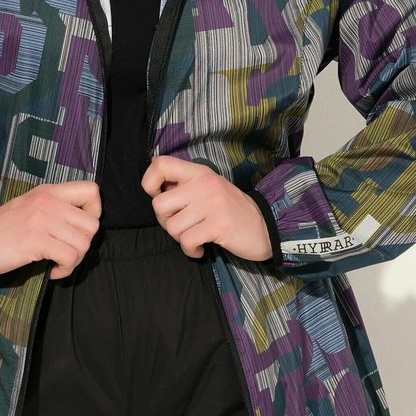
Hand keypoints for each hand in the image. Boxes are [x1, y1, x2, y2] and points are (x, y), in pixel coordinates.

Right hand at [0, 181, 100, 279]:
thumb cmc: (1, 229)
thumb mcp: (30, 207)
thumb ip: (54, 208)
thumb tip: (82, 224)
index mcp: (48, 191)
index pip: (91, 190)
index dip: (94, 212)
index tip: (79, 230)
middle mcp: (48, 201)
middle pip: (92, 224)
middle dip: (84, 245)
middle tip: (66, 252)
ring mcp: (41, 220)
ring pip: (83, 244)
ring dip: (74, 261)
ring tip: (57, 263)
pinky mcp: (35, 240)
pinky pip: (69, 258)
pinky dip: (64, 270)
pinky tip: (51, 271)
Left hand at [141, 156, 271, 261]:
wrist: (266, 226)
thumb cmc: (231, 210)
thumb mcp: (208, 189)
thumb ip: (184, 186)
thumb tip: (153, 186)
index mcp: (199, 172)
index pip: (160, 164)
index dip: (149, 183)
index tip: (160, 197)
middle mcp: (204, 183)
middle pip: (159, 204)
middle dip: (165, 221)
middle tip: (181, 226)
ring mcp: (212, 203)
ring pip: (172, 227)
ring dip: (180, 239)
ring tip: (194, 238)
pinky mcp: (219, 224)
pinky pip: (187, 241)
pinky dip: (190, 250)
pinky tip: (201, 249)